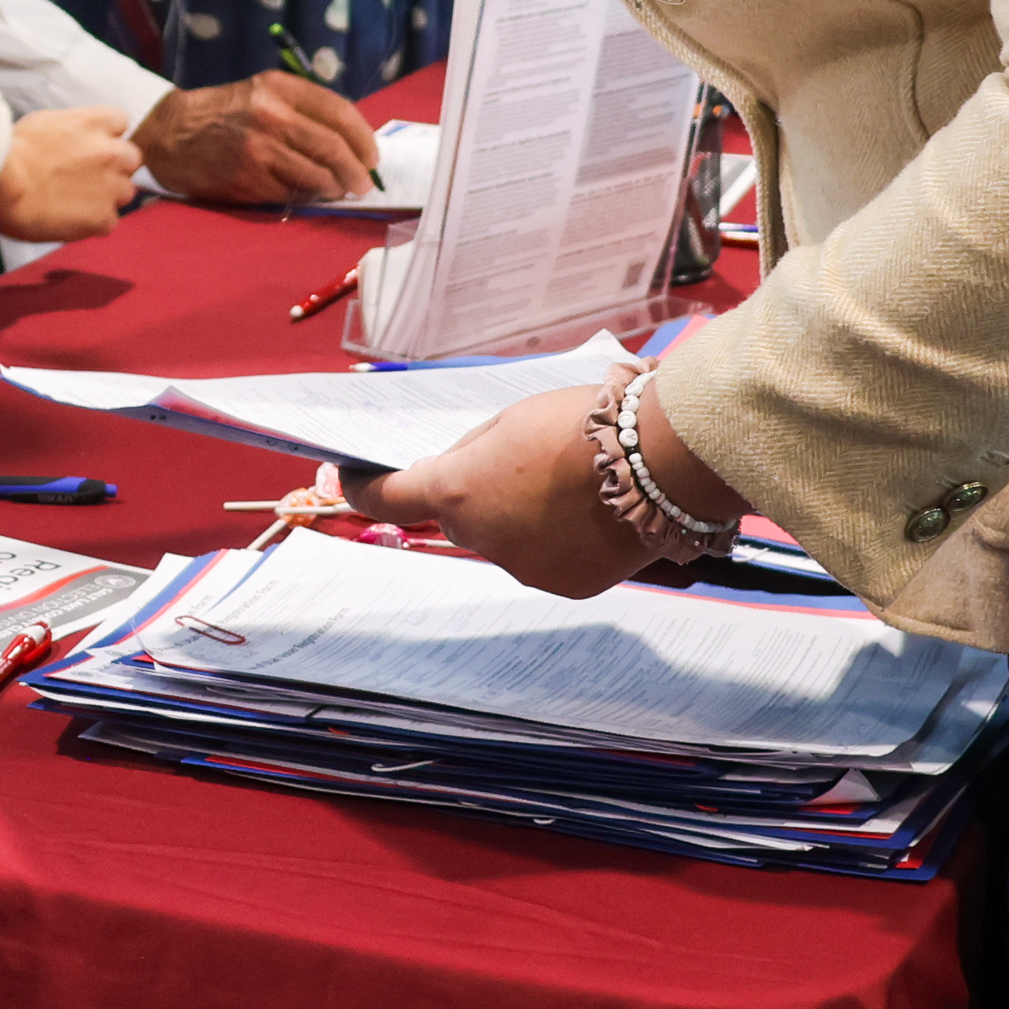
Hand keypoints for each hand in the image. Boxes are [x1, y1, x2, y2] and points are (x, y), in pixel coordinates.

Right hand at [0, 105, 141, 242]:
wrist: (2, 182)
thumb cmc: (10, 152)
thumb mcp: (44, 123)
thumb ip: (70, 130)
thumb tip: (69, 140)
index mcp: (94, 122)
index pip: (120, 122)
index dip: (107, 135)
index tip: (92, 145)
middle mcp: (110, 152)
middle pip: (131, 159)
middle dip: (114, 167)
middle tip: (88, 177)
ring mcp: (110, 186)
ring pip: (125, 192)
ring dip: (107, 196)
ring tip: (76, 203)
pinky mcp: (102, 217)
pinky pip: (109, 222)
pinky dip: (92, 224)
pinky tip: (69, 221)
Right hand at [134, 70, 382, 203]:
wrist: (170, 134)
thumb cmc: (224, 114)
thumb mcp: (262, 93)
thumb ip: (303, 109)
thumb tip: (351, 143)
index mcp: (279, 87)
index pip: (338, 111)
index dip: (363, 138)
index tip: (372, 156)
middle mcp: (270, 114)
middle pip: (332, 146)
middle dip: (356, 170)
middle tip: (363, 183)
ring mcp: (258, 149)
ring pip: (316, 174)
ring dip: (335, 188)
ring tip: (338, 190)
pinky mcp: (247, 178)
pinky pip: (290, 192)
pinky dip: (305, 196)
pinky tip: (307, 194)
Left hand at [351, 387, 638, 596]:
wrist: (658, 459)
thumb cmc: (581, 424)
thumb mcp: (509, 421)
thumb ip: (471, 454)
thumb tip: (455, 476)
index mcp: (457, 491)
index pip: (388, 499)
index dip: (364, 489)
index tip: (350, 479)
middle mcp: (482, 539)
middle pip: (459, 519)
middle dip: (473, 495)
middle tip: (515, 464)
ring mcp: (524, 568)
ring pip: (504, 542)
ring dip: (520, 519)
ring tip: (569, 485)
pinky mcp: (565, 586)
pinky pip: (545, 561)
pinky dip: (556, 541)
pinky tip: (589, 515)